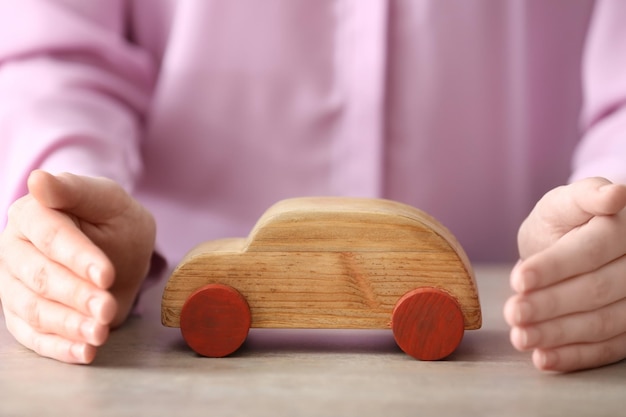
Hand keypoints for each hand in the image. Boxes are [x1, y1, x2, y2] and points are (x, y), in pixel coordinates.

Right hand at [0, 170, 155, 363]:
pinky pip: (32, 337)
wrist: (118, 248)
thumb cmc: (113, 220)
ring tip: (100, 333)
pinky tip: (85, 352)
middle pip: (39, 278)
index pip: (50, 237)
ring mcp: (13, 284)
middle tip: (107, 310)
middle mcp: (14, 249)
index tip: (105, 274)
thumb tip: (37, 180)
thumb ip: (76, 189)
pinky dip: (58, 348)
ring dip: (68, 325)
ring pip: (32, 311)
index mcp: (31, 214)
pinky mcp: (21, 314)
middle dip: (76, 296)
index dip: (77, 257)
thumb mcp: (108, 200)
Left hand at [504, 177, 625, 371]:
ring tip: (521, 337)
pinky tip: (542, 359)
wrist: (571, 247)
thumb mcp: (566, 202)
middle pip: (597, 290)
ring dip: (557, 335)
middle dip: (550, 304)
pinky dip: (573, 357)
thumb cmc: (567, 222)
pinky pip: (607, 349)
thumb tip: (615, 195)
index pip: (592, 250)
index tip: (519, 279)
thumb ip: (584, 196)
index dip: (555, 267)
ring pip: (603, 323)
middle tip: (513, 313)